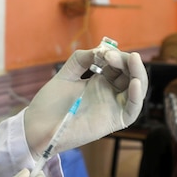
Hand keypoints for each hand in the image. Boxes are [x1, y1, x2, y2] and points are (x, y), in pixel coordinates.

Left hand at [24, 48, 147, 156]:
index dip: (115, 55)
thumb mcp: (66, 75)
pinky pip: (133, 109)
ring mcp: (114, 106)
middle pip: (130, 74)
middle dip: (125, 61)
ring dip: (138, 72)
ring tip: (132, 58)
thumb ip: (81, 60)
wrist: (39, 126)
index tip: (102, 51)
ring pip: (137, 89)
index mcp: (100, 81)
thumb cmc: (50, 103)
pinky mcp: (115, 121)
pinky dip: (136, 95)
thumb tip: (99, 50)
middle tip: (110, 55)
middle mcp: (110, 93)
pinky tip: (134, 82)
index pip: (118, 65)